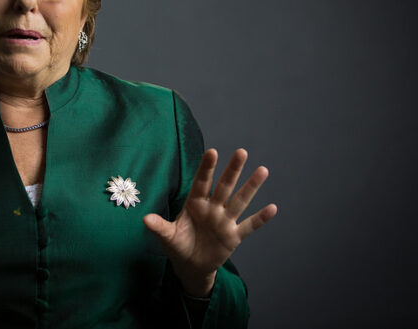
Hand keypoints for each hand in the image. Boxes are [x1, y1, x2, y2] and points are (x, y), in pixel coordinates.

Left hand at [143, 148, 276, 296]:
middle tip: (241, 152)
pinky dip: (260, 218)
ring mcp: (224, 221)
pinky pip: (249, 226)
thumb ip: (159, 227)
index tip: (212, 152)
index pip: (201, 182)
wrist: (190, 265)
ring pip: (239, 201)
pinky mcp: (233, 237)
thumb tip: (145, 219)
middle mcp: (212, 208)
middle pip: (224, 186)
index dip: (207, 168)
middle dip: (232, 170)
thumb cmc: (178, 245)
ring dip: (251, 187)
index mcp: (195, 204)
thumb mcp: (167, 236)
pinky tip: (272, 208)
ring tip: (262, 170)